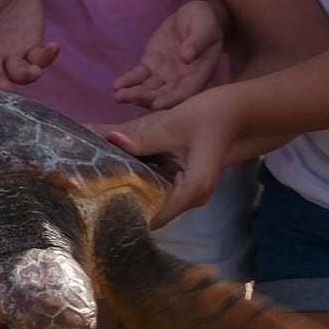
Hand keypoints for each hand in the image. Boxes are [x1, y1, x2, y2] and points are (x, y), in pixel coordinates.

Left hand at [106, 90, 241, 222]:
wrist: (233, 110)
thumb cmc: (208, 117)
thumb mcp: (170, 127)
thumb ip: (140, 140)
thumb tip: (110, 140)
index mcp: (192, 190)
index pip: (156, 217)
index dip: (130, 214)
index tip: (103, 207)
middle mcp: (191, 198)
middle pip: (154, 210)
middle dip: (127, 201)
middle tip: (95, 191)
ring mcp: (188, 190)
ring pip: (155, 198)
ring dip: (133, 190)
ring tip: (101, 183)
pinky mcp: (184, 181)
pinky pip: (159, 186)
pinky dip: (142, 180)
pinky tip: (119, 171)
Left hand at [113, 0, 226, 110]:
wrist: (193, 16)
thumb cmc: (205, 22)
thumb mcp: (204, 28)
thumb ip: (197, 42)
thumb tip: (187, 57)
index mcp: (199, 75)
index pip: (186, 92)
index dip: (171, 100)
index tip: (157, 105)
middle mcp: (181, 81)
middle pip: (164, 95)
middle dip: (147, 98)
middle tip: (131, 98)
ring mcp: (165, 75)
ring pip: (149, 89)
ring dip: (134, 94)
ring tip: (119, 96)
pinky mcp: (151, 66)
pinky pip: (139, 76)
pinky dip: (128, 81)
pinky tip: (116, 85)